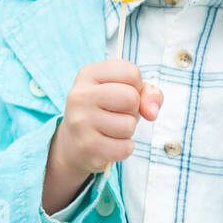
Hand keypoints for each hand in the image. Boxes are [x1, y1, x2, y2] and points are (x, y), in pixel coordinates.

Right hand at [42, 59, 162, 213]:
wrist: (69, 147)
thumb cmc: (103, 113)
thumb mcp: (122, 94)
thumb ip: (147, 92)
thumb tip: (153, 109)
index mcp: (87, 75)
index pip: (131, 72)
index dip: (136, 87)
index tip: (123, 94)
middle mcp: (78, 97)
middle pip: (130, 99)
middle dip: (132, 112)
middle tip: (115, 116)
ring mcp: (80, 124)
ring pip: (130, 126)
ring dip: (127, 132)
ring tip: (109, 132)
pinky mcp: (87, 150)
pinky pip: (126, 148)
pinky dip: (123, 149)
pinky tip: (107, 146)